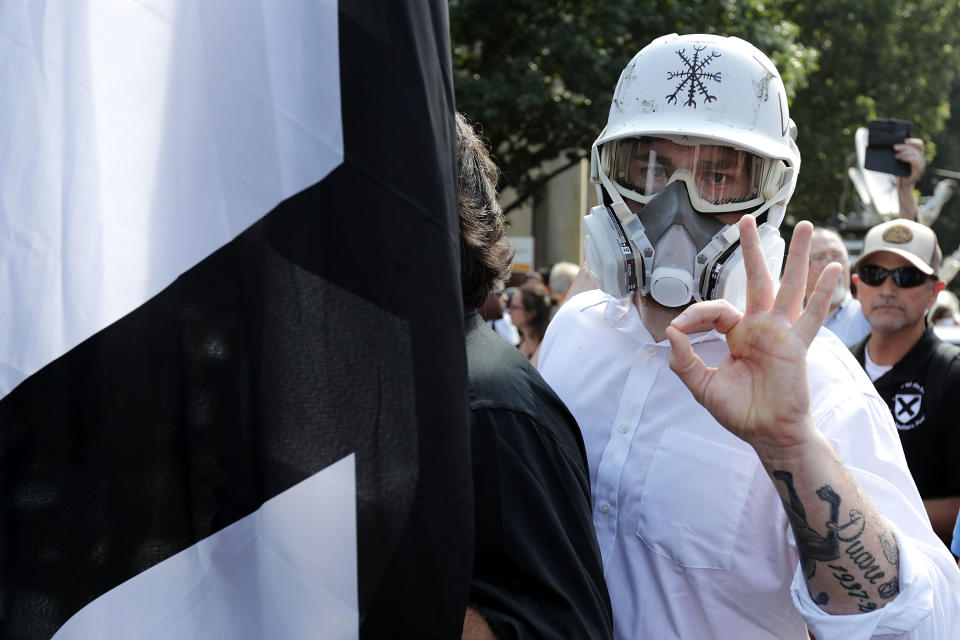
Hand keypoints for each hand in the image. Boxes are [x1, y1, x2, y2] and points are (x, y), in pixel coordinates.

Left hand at [665, 218, 841, 454]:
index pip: (715, 309)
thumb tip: (671, 332)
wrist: (767, 433)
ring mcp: (780, 333)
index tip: (680, 327)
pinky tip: (834, 270)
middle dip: (751, 250)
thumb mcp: (702, 385)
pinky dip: (824, 294)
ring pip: (788, 286)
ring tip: (803, 225)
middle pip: (756, 279)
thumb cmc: (739, 411)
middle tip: (746, 220)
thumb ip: (684, 360)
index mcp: (737, 334)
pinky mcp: (796, 345)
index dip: (695, 314)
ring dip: (795, 257)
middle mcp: (759, 327)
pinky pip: (813, 316)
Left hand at [895, 137, 925, 187]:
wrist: (903, 185)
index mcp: (918, 155)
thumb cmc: (901, 172)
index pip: (920, 144)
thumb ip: (902, 153)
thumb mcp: (901, 161)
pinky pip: (915, 161)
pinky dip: (908, 158)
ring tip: (896, 156)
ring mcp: (921, 164)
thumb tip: (896, 145)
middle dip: (904, 146)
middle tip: (895, 148)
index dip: (913, 141)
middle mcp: (922, 159)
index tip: (904, 141)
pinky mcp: (919, 170)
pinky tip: (902, 159)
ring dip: (904, 153)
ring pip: (915, 153)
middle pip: (915, 148)